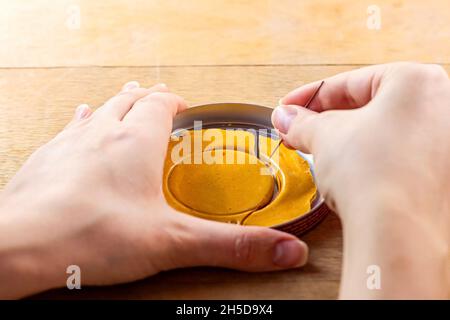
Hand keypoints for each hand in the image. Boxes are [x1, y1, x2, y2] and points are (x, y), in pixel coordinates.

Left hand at [0, 82, 306, 298]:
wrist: (18, 246)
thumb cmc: (92, 237)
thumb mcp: (174, 243)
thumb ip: (232, 247)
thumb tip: (286, 251)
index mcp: (135, 141)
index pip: (161, 105)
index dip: (175, 103)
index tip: (185, 108)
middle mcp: (103, 132)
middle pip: (129, 102)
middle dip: (147, 101)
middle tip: (158, 102)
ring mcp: (71, 142)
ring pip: (99, 111)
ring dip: (115, 106)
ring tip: (124, 103)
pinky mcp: (46, 159)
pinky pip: (69, 129)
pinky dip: (82, 123)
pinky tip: (80, 122)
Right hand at [272, 62, 449, 298]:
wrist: (398, 232)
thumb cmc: (374, 174)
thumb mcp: (325, 136)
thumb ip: (303, 122)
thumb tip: (287, 117)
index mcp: (416, 80)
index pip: (350, 82)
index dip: (310, 96)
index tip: (290, 108)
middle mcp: (442, 104)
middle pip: (369, 105)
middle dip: (327, 119)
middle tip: (301, 131)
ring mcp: (446, 140)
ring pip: (384, 130)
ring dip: (348, 139)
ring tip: (321, 153)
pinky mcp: (443, 172)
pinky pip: (398, 153)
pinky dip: (371, 156)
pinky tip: (350, 171)